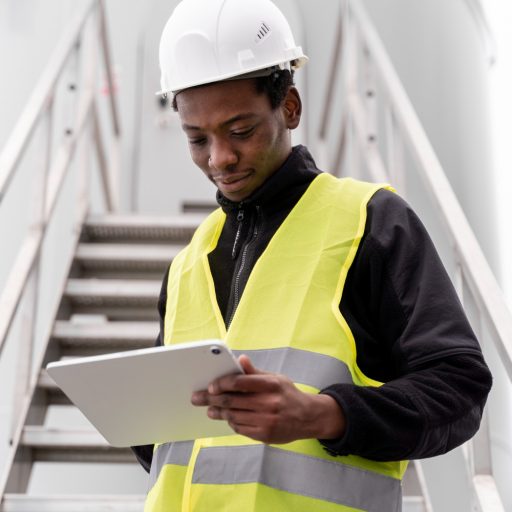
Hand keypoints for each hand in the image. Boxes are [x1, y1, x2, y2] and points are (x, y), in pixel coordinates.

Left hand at [191, 354, 345, 443]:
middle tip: (197, 398)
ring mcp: (266, 420)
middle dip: (211, 399)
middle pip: (232, 401)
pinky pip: (241, 428)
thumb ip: (255, 372)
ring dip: (218, 412)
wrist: (308, 417)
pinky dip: (231, 422)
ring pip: (233, 416)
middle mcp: (268, 403)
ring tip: (209, 409)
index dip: (222, 384)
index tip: (211, 386)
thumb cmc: (288, 394)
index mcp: (270, 385)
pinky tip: (227, 417)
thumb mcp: (275, 378)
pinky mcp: (265, 435)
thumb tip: (240, 359)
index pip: (240, 382)